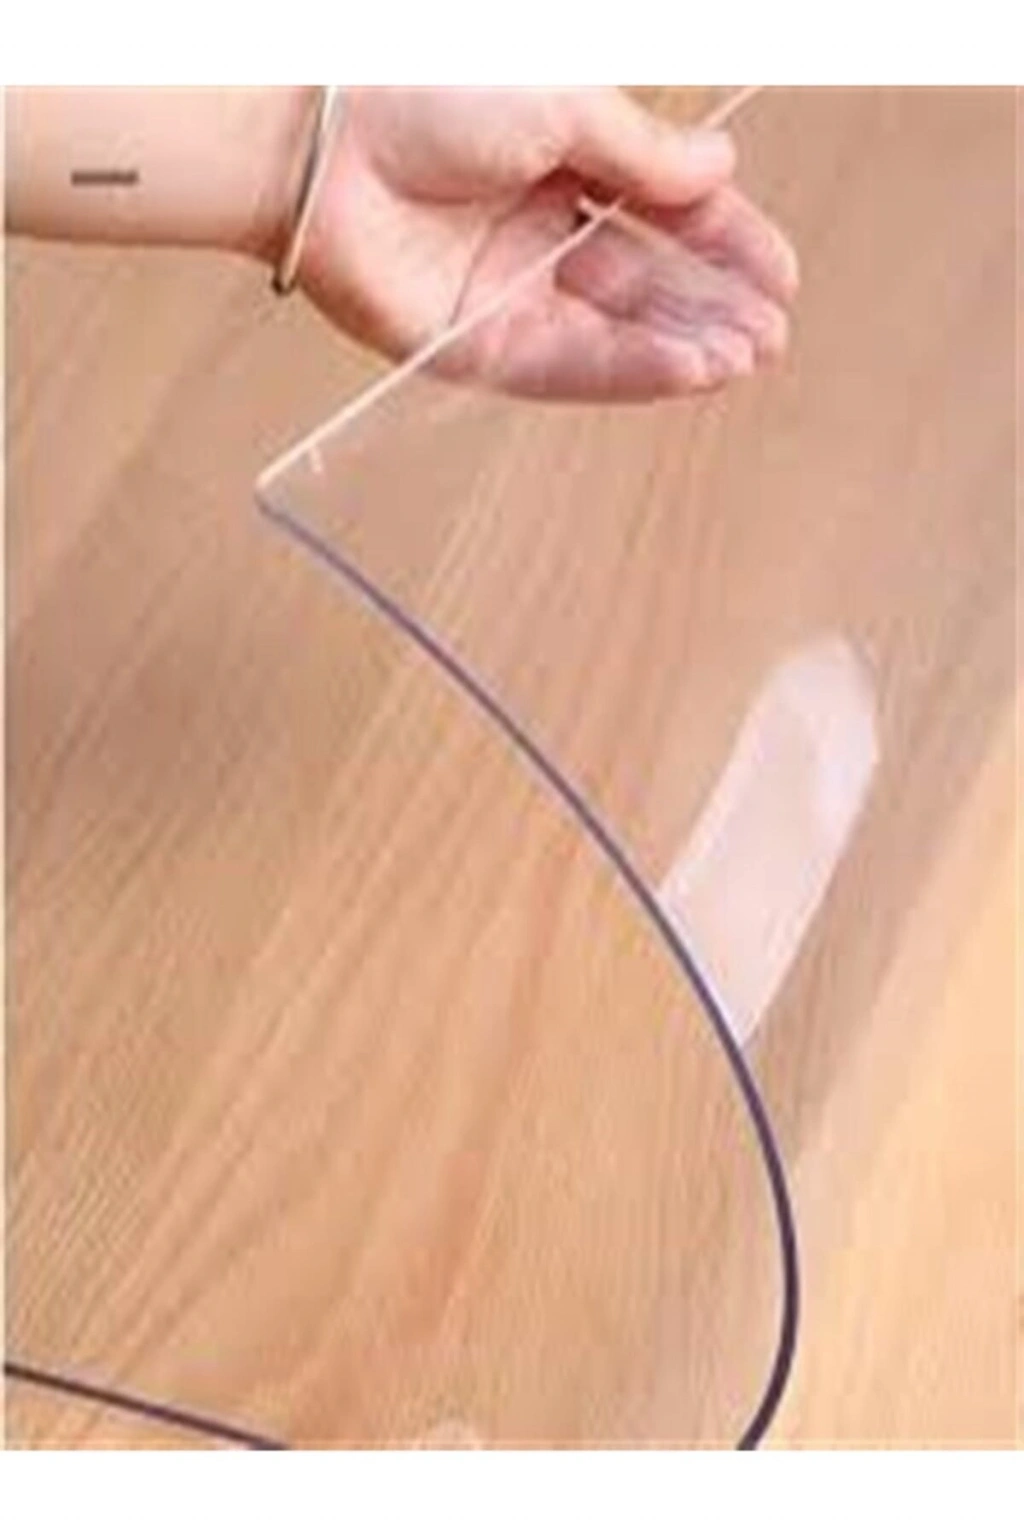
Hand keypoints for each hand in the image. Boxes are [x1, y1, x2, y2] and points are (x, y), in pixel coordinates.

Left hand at [293, 88, 799, 400]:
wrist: (322, 145)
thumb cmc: (428, 94)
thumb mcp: (566, 106)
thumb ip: (645, 154)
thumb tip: (719, 171)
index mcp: (562, 163)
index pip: (664, 212)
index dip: (726, 243)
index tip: (781, 275)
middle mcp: (538, 233)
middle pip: (644, 282)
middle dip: (712, 308)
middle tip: (770, 333)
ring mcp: (510, 295)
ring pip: (615, 332)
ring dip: (683, 347)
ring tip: (743, 357)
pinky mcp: (478, 348)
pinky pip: (570, 365)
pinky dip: (632, 370)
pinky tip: (688, 369)